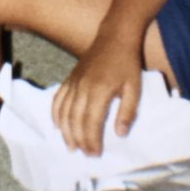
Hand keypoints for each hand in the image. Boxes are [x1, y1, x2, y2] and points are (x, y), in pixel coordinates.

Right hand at [51, 36, 141, 155]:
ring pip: (63, 111)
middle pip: (75, 120)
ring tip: (70, 146)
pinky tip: (56, 125)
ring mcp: (73, 82)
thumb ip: (128, 112)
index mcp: (99, 91)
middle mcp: (82, 87)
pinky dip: (54, 113)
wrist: (115, 37)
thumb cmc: (127, 63)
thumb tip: (120, 134)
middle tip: (84, 154)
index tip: (95, 154)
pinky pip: (57, 98)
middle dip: (78, 140)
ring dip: (65, 131)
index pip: (91, 122)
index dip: (91, 140)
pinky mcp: (70, 78)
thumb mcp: (135, 88)